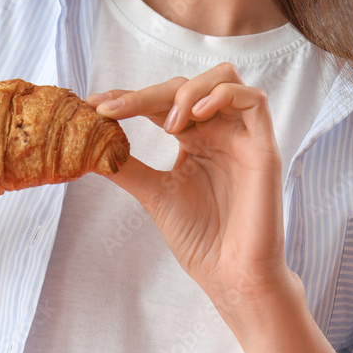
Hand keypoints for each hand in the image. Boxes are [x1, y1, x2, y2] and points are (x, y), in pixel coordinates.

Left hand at [86, 62, 295, 313]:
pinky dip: (221, 96)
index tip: (93, 104)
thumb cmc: (200, 238)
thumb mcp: (153, 193)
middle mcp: (219, 130)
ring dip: (188, 90)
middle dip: (146, 93)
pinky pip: (254, 100)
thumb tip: (89, 147)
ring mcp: (242, 136)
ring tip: (166, 123)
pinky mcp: (263, 147)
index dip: (128, 96)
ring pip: (224, 77)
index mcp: (195, 138)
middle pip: (185, 85)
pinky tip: (194, 117)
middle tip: (115, 110)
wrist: (229, 275)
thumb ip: (126, 166)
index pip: (160, 101)